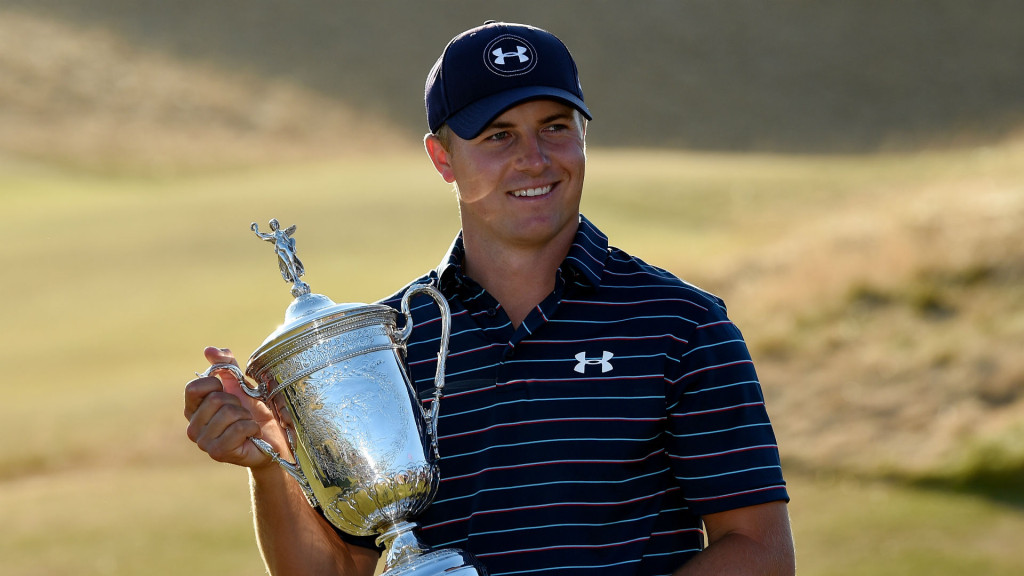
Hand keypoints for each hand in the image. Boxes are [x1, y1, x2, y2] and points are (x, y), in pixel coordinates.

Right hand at [184, 347, 289, 468]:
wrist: (272, 439)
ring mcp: (203, 442)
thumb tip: (209, 350)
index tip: (228, 393)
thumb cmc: (254, 412)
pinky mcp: (218, 452)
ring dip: (246, 416)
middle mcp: (193, 427)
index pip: (193, 388)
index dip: (215, 384)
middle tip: (242, 413)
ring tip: (247, 424)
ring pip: (228, 413)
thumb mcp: (240, 384)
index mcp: (193, 410)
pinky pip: (238, 428)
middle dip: (237, 402)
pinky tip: (252, 434)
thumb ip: (226, 365)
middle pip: (215, 399)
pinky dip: (252, 428)